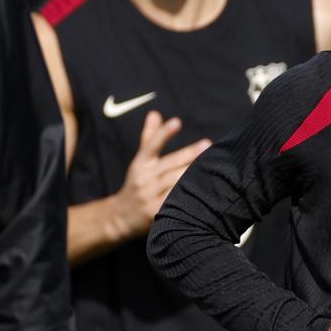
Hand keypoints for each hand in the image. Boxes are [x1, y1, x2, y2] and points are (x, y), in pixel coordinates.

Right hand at [108, 111, 210, 240]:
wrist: (120, 217)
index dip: (163, 133)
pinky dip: (186, 197)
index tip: (177, 121)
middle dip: (188, 154)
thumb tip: (155, 113)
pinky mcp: (155, 213)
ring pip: (173, 183)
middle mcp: (144, 179)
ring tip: (210, 167)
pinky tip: (202, 192)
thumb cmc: (136, 184)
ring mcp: (149, 196)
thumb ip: (150, 138)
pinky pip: (174, 203)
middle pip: (168, 165)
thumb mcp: (140, 162)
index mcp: (141, 164)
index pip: (151, 145)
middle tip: (206, 144)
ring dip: (190, 175)